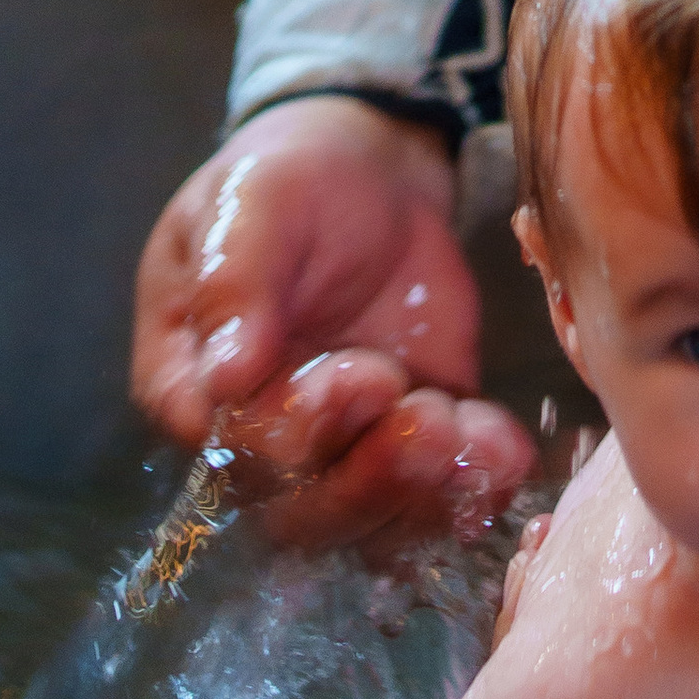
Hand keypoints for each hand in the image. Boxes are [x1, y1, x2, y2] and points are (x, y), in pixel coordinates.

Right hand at [132, 97, 532, 545]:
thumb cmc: (285, 180)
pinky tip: (503, 448)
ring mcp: (343, 450)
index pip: (236, 454)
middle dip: (372, 481)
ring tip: (470, 433)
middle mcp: (262, 443)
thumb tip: (225, 374)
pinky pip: (440, 501)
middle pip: (303, 516)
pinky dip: (477, 489)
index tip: (364, 373)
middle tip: (429, 417)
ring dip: (426, 498)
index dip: (300, 435)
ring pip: (372, 529)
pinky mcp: (415, 441)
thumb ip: (233, 282)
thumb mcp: (249, 206)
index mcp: (195, 390)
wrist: (368, 170)